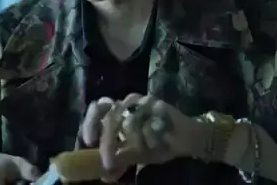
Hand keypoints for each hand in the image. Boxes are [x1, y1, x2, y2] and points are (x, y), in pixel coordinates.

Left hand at [81, 94, 205, 180]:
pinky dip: (150, 138)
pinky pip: (149, 123)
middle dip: (108, 141)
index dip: (91, 122)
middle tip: (108, 162)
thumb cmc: (158, 143)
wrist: (187, 137)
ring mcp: (144, 102)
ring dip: (134, 142)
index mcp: (120, 110)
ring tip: (142, 151)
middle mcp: (129, 102)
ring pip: (130, 121)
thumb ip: (120, 159)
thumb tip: (105, 174)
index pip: (99, 107)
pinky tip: (156, 143)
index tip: (89, 141)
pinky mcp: (160, 105)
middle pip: (111, 116)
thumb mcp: (135, 154)